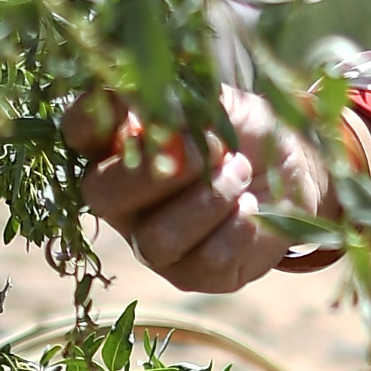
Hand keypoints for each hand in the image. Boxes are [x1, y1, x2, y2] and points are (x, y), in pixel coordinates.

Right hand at [69, 87, 328, 295]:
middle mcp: (122, 200)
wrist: (291, 174)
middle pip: (102, 196)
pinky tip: (252, 208)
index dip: (93, 117)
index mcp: (116, 149)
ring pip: (156, 239)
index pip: (78, 132)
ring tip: (241, 173)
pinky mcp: (192, 274)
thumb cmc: (242, 131)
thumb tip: (152, 95)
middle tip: (210, 149)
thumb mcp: (216, 101)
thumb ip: (182, 99)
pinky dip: (237, 229)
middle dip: (156, 172)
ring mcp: (151, 242)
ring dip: (208, 200)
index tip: (130, 101)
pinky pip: (205, 261)